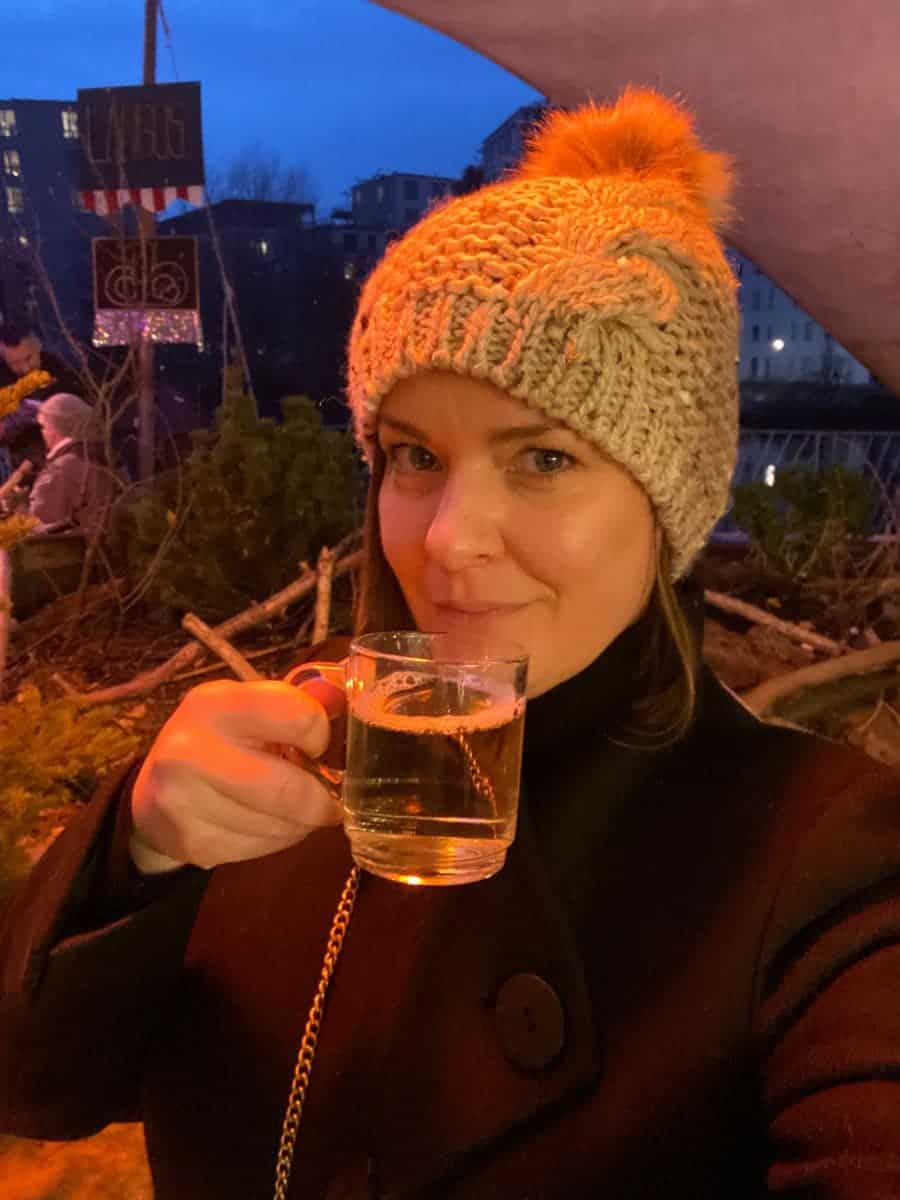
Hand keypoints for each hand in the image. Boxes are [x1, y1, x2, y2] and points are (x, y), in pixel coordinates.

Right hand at [130, 680, 343, 874]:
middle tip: (329, 801)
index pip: (300, 717)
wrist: (153, 793)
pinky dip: (277, 839)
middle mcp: (190, 749)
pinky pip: (262, 849)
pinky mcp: (191, 843)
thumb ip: (299, 704)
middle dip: (321, 801)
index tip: (316, 745)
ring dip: (301, 823)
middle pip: (290, 790)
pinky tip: (265, 823)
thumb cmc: (219, 741)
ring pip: (280, 825)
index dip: (320, 735)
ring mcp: (184, 801)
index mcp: (215, 703)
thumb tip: (349, 698)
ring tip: (293, 810)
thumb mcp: (250, 708)